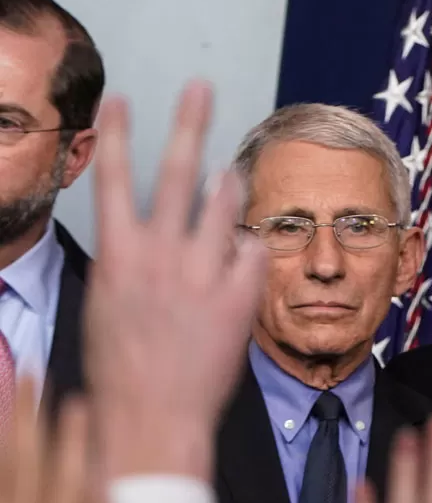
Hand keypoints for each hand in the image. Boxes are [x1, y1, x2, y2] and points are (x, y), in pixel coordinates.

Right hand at [84, 82, 267, 481]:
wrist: (153, 416)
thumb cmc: (123, 367)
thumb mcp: (107, 305)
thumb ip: (129, 264)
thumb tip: (141, 237)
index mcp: (118, 255)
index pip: (113, 179)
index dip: (119, 135)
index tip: (121, 99)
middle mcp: (161, 256)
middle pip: (177, 171)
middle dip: (188, 122)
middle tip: (200, 86)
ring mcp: (203, 274)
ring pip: (226, 205)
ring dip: (229, 186)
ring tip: (228, 175)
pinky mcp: (239, 297)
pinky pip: (252, 252)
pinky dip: (247, 251)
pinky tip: (239, 265)